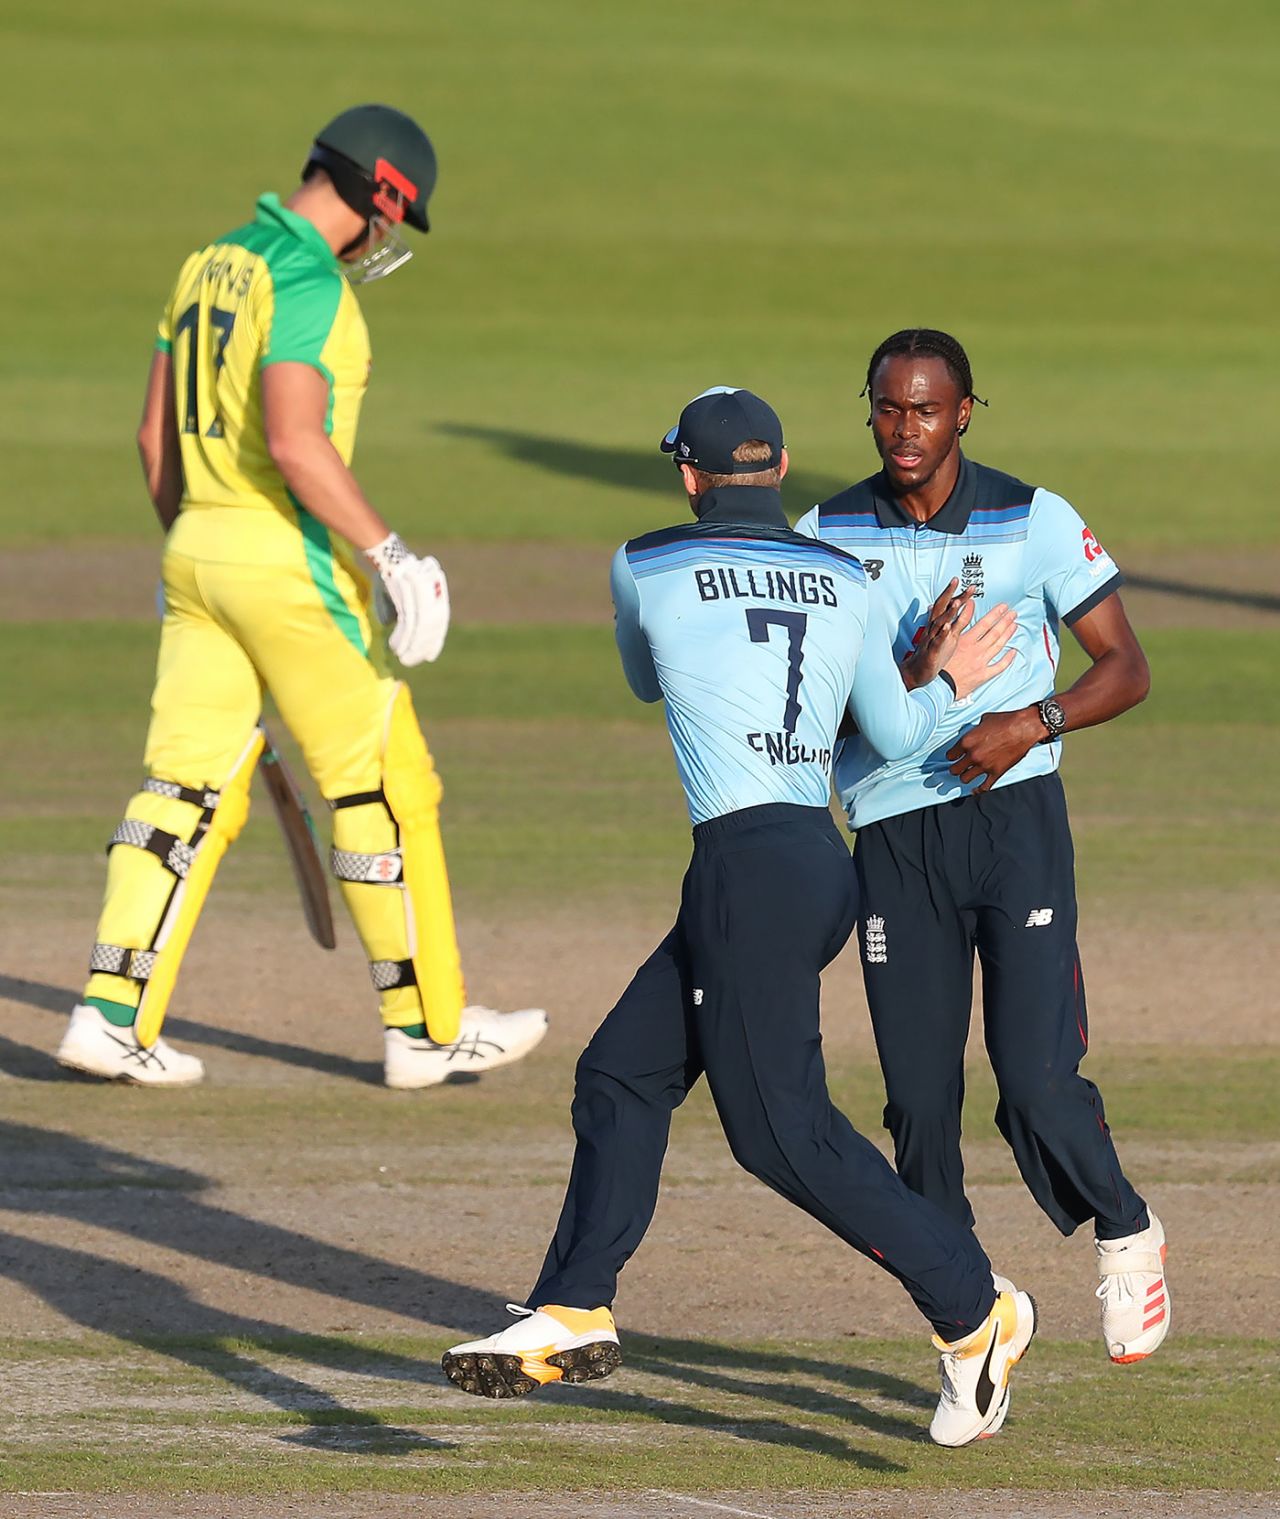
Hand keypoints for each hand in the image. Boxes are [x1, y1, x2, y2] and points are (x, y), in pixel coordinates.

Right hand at [365, 533, 450, 665]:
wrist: (387, 552)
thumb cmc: (392, 575)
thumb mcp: (399, 596)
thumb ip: (402, 613)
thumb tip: (398, 634)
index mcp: (437, 592)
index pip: (439, 621)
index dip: (435, 641)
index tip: (430, 656)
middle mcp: (434, 592)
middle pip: (432, 627)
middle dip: (422, 647)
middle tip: (412, 661)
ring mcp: (422, 592)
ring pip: (421, 627)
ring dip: (412, 646)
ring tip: (403, 659)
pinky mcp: (408, 593)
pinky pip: (408, 621)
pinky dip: (403, 636)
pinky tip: (396, 647)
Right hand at [902, 579, 974, 689]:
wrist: (916, 674)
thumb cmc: (932, 655)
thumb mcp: (944, 635)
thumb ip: (950, 620)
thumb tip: (953, 606)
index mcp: (936, 626)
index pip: (944, 605)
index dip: (952, 593)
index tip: (961, 581)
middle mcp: (932, 630)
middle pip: (940, 608)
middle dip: (950, 594)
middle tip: (957, 581)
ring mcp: (931, 640)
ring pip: (939, 623)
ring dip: (948, 612)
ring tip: (957, 601)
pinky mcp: (931, 653)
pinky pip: (936, 642)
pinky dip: (942, 634)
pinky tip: (948, 627)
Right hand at [936, 602, 1016, 699]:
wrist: (937, 686)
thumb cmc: (937, 664)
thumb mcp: (942, 643)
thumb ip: (952, 626)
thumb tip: (955, 612)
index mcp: (965, 641)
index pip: (984, 624)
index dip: (996, 614)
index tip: (1003, 607)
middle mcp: (976, 650)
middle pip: (994, 633)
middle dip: (1005, 621)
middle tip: (1013, 613)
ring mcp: (981, 663)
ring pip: (998, 646)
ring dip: (1007, 634)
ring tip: (1014, 625)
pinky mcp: (983, 675)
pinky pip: (999, 666)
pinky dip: (1008, 659)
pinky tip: (1014, 651)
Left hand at [946, 706, 1045, 791]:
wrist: (1024, 728)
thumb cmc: (1006, 721)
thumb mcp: (984, 721)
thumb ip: (975, 731)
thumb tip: (974, 733)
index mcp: (967, 741)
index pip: (950, 755)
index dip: (951, 756)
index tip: (953, 757)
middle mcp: (973, 755)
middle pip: (954, 770)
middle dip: (955, 769)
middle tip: (957, 768)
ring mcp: (984, 765)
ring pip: (965, 779)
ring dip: (965, 777)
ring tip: (967, 774)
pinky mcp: (996, 772)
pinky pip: (984, 786)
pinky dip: (979, 789)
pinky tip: (976, 789)